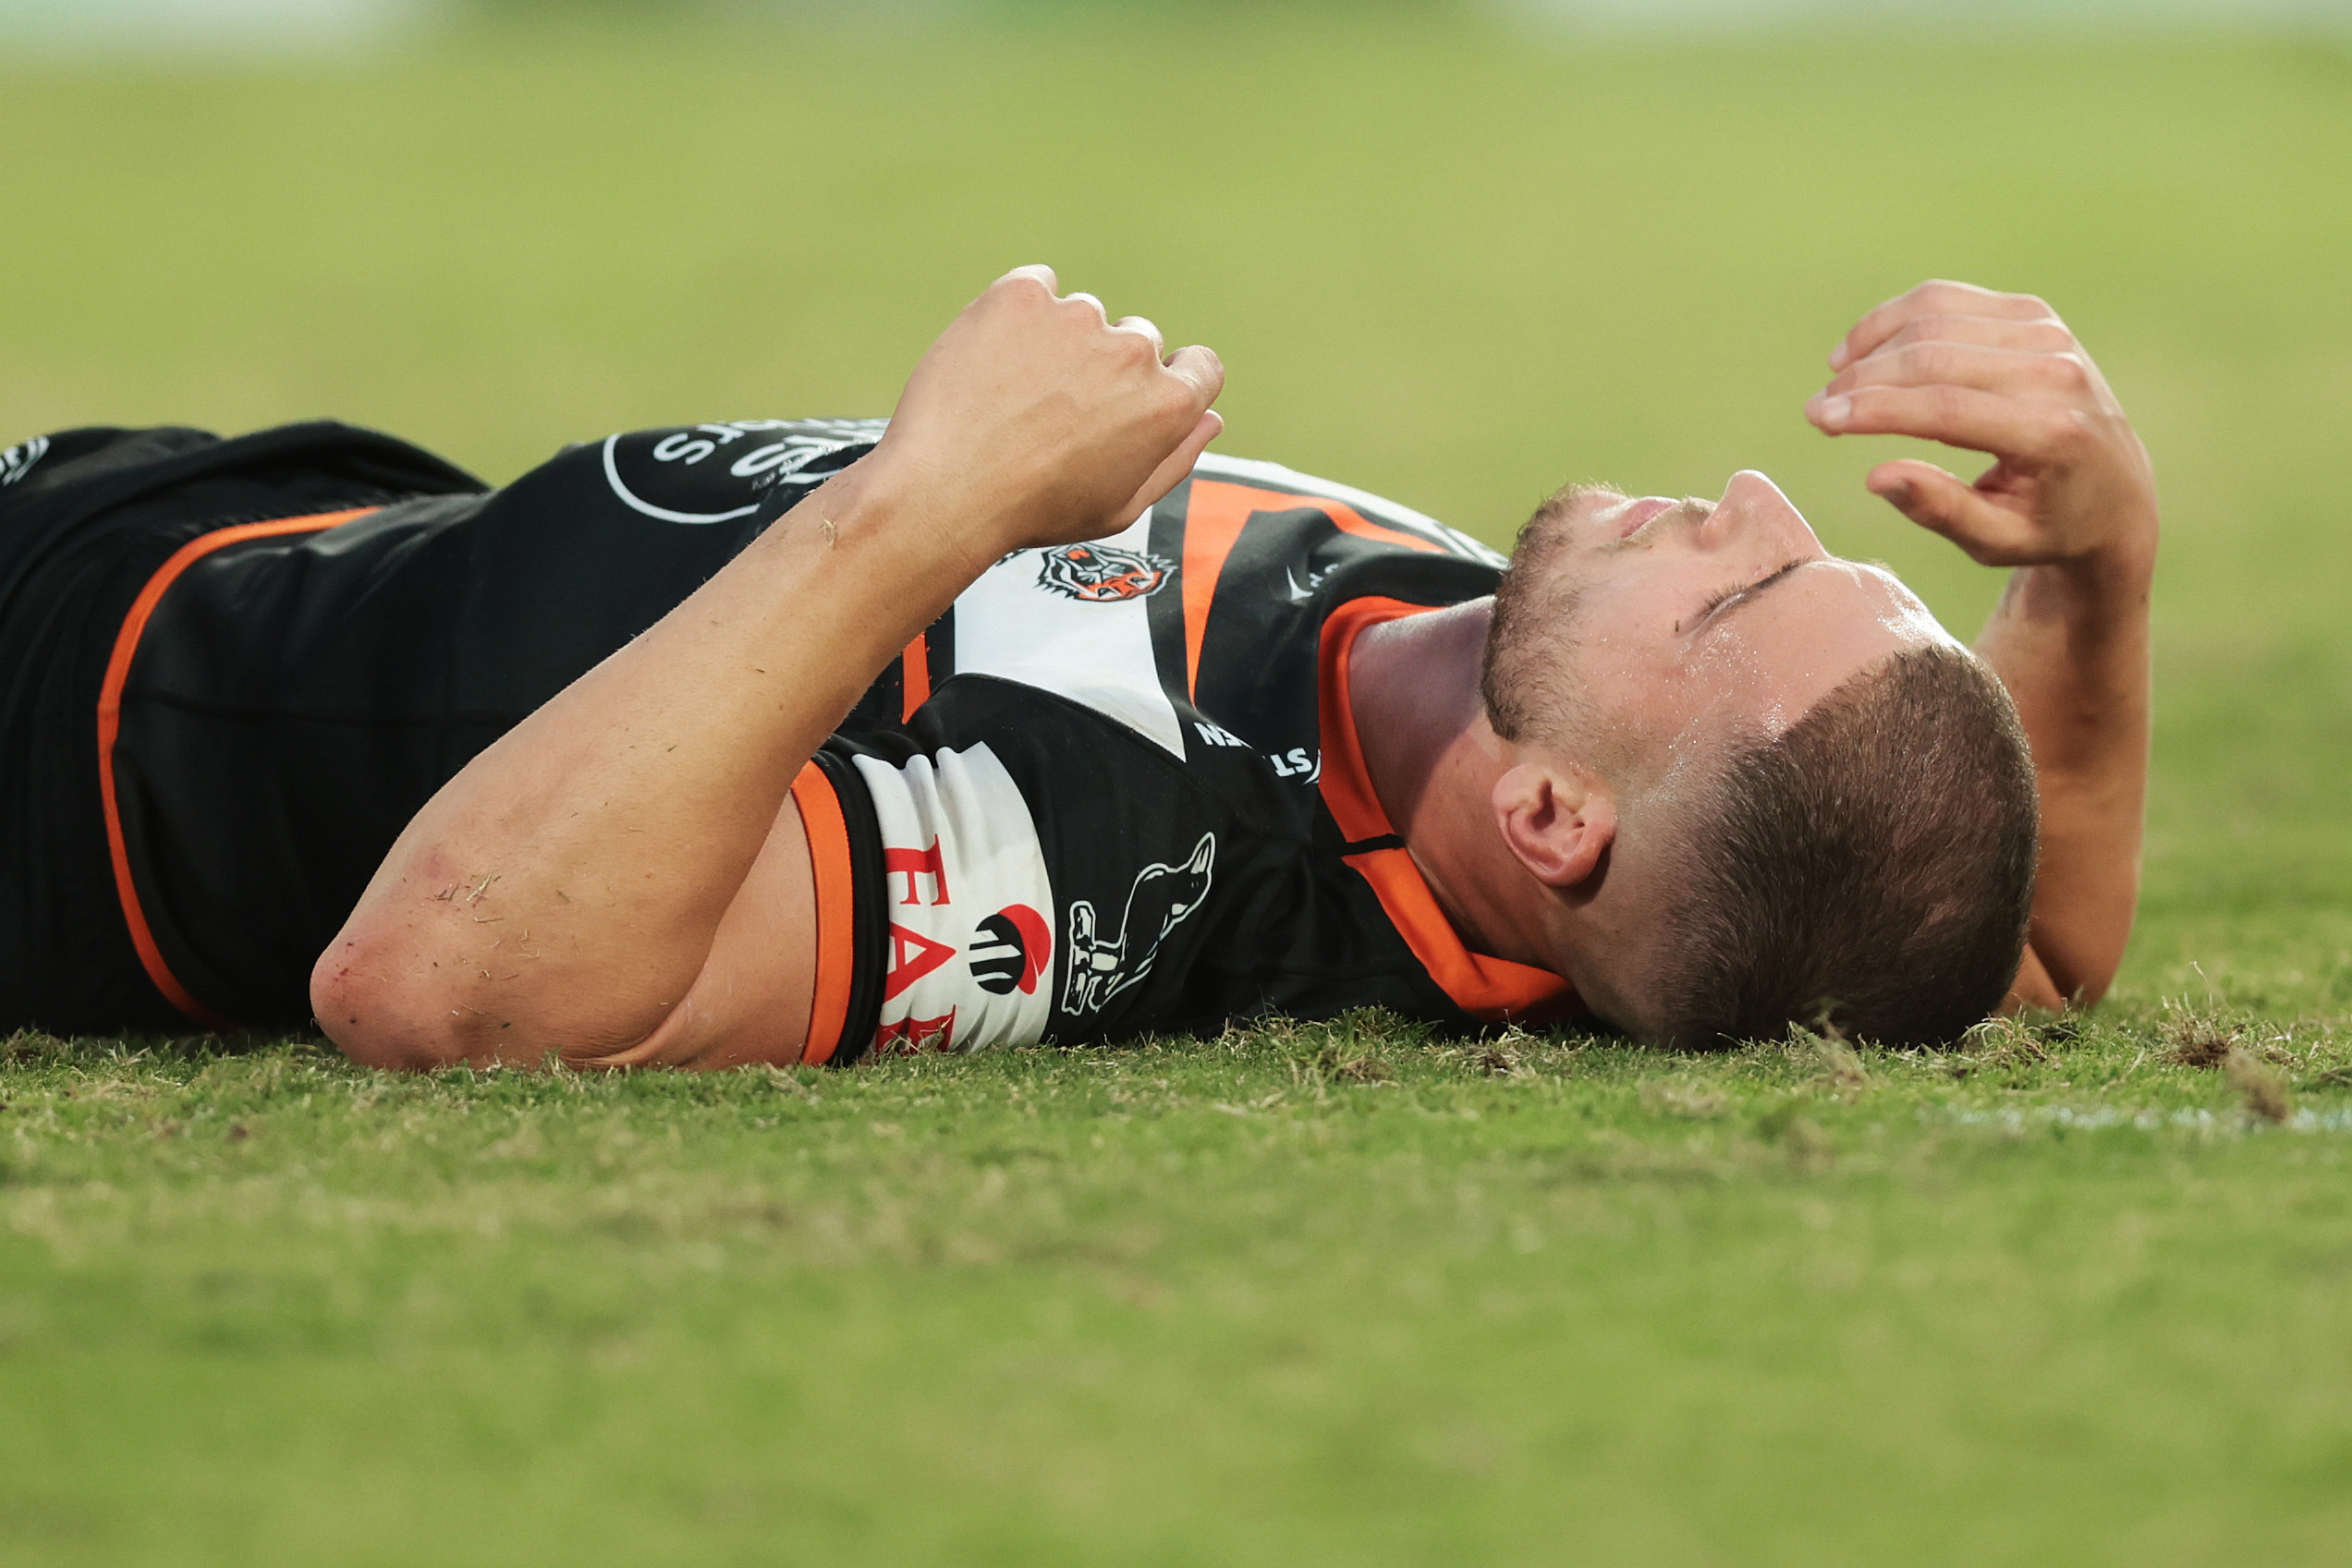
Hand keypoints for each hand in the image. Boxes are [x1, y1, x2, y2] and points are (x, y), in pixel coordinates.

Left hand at [870, 264, 1224, 564]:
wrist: (947, 489)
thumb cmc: (1035, 510)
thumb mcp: (1120, 508)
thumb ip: (1174, 460)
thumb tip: (1208, 418)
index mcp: (1167, 405)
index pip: (1201, 367)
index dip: (1171, 383)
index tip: (1132, 399)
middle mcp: (1132, 352)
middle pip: (1138, 341)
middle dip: (1107, 368)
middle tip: (1056, 412)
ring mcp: (1077, 317)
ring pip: (1083, 317)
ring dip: (1060, 342)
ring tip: (1015, 395)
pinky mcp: (1023, 294)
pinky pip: (1036, 287)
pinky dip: (1021, 313)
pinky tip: (996, 359)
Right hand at [1805, 280, 2157, 573]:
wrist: (2117, 492)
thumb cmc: (2046, 528)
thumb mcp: (1996, 542)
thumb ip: (1940, 511)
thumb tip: (1876, 476)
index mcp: (2051, 433)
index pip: (1944, 407)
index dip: (1873, 409)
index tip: (1819, 417)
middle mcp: (2057, 372)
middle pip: (1934, 356)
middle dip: (1863, 379)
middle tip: (1816, 410)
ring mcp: (2050, 335)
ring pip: (1936, 318)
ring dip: (1873, 344)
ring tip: (1834, 377)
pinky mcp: (2036, 315)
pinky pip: (1950, 301)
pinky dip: (1897, 318)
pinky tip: (1863, 348)